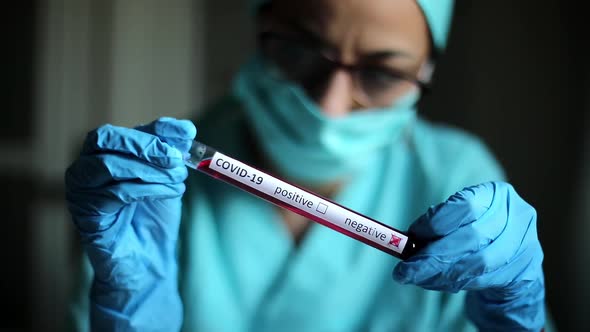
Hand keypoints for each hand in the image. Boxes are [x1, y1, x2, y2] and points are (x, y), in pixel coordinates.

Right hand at [65, 117, 195, 330]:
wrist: (148, 260)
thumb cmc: (154, 216)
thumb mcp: (167, 177)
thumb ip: (172, 151)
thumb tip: (186, 128)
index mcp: (103, 155)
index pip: (122, 131)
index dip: (155, 129)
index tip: (187, 134)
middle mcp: (85, 168)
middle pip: (106, 139)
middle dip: (147, 146)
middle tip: (178, 159)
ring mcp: (80, 191)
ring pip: (108, 165)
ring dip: (150, 170)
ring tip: (179, 180)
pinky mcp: (84, 215)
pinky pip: (112, 194)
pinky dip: (145, 190)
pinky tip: (168, 194)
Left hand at [393, 182, 544, 330]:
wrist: (513, 262)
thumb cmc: (476, 234)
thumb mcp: (459, 220)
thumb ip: (436, 225)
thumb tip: (402, 241)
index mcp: (496, 194)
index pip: (465, 204)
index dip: (436, 221)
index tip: (412, 235)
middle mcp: (517, 215)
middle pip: (472, 237)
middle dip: (433, 256)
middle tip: (404, 270)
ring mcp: (525, 245)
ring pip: (478, 263)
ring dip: (441, 274)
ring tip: (417, 278)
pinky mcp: (525, 272)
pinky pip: (484, 280)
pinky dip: (455, 283)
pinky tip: (437, 283)